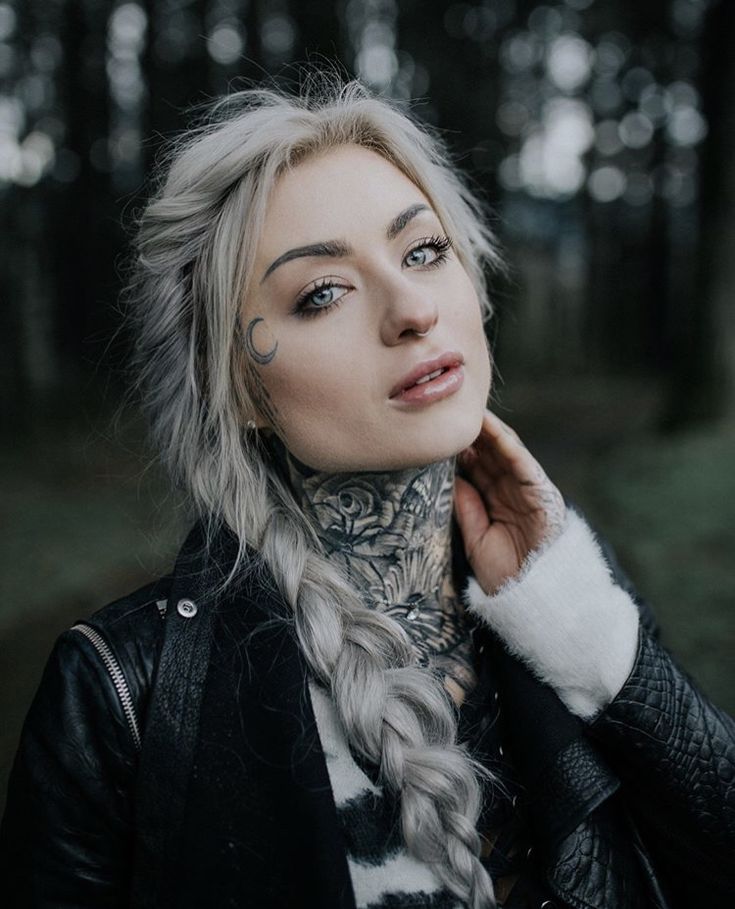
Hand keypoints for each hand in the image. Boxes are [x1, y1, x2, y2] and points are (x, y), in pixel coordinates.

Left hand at [453, 410, 565, 594]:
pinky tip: (490, 429)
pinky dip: (507, 444)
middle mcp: (510, 491)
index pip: (474, 467)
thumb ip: (465, 507)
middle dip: (468, 434)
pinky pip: (522, 462)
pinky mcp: (542, 492)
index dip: (456, 449)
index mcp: (494, 502)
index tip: (435, 433)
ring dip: (486, 431)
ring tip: (465, 412)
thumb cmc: (506, 575)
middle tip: (446, 414)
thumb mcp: (476, 538)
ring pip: (504, 451)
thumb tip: (449, 477)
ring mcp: (526, 490)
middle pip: (486, 454)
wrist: (536, 598)